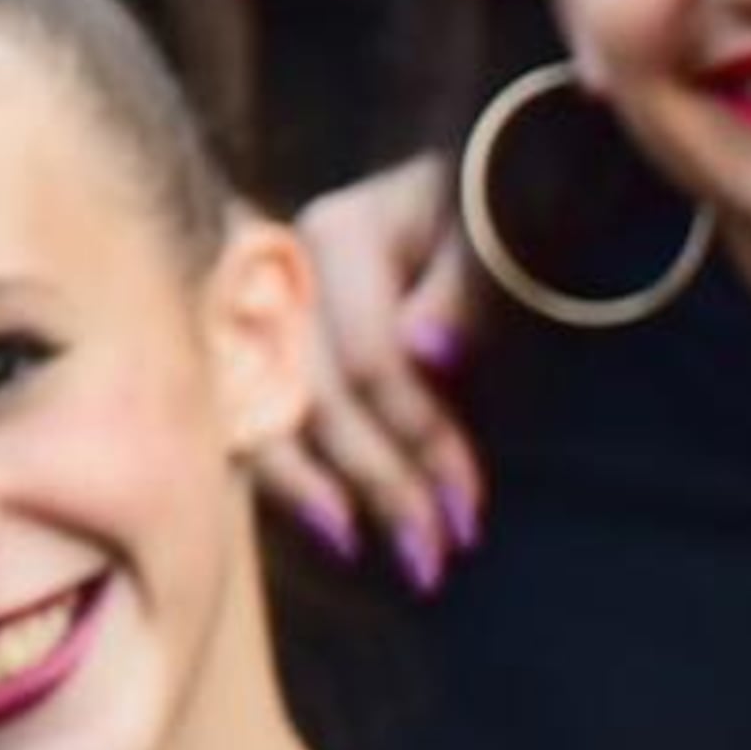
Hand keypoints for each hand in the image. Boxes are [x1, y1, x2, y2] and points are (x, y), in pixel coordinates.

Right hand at [251, 152, 489, 592]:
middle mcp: (284, 272)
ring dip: (320, 495)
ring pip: (267, 417)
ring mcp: (261, 308)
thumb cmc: (493, 211)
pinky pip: (255, 421)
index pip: (372, 360)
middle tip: (432, 562)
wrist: (470, 187)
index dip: (422, 438)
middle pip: (317, 397)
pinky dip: (290, 477)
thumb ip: (467, 289)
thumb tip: (425, 352)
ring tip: (369, 555)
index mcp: (339, 236)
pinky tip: (328, 528)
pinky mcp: (257, 346)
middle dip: (379, 484)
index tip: (470, 513)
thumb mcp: (495, 234)